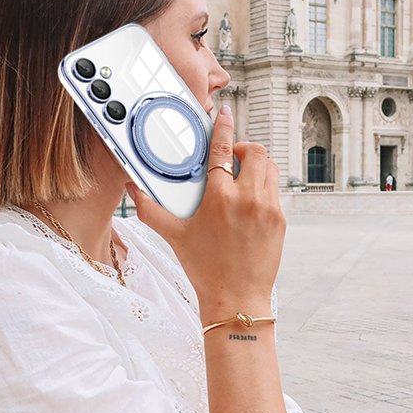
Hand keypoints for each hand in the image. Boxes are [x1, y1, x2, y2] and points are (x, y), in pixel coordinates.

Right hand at [126, 103, 284, 316]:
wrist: (236, 299)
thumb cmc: (204, 269)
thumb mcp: (173, 236)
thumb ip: (149, 210)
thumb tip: (132, 190)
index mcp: (219, 197)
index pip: (223, 149)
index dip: (223, 127)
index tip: (225, 113)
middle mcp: (247, 198)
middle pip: (255, 152)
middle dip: (244, 148)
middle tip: (232, 159)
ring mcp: (268, 208)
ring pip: (270, 168)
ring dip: (257, 166)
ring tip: (242, 178)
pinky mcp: (280, 220)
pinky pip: (275, 191)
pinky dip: (263, 187)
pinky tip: (249, 203)